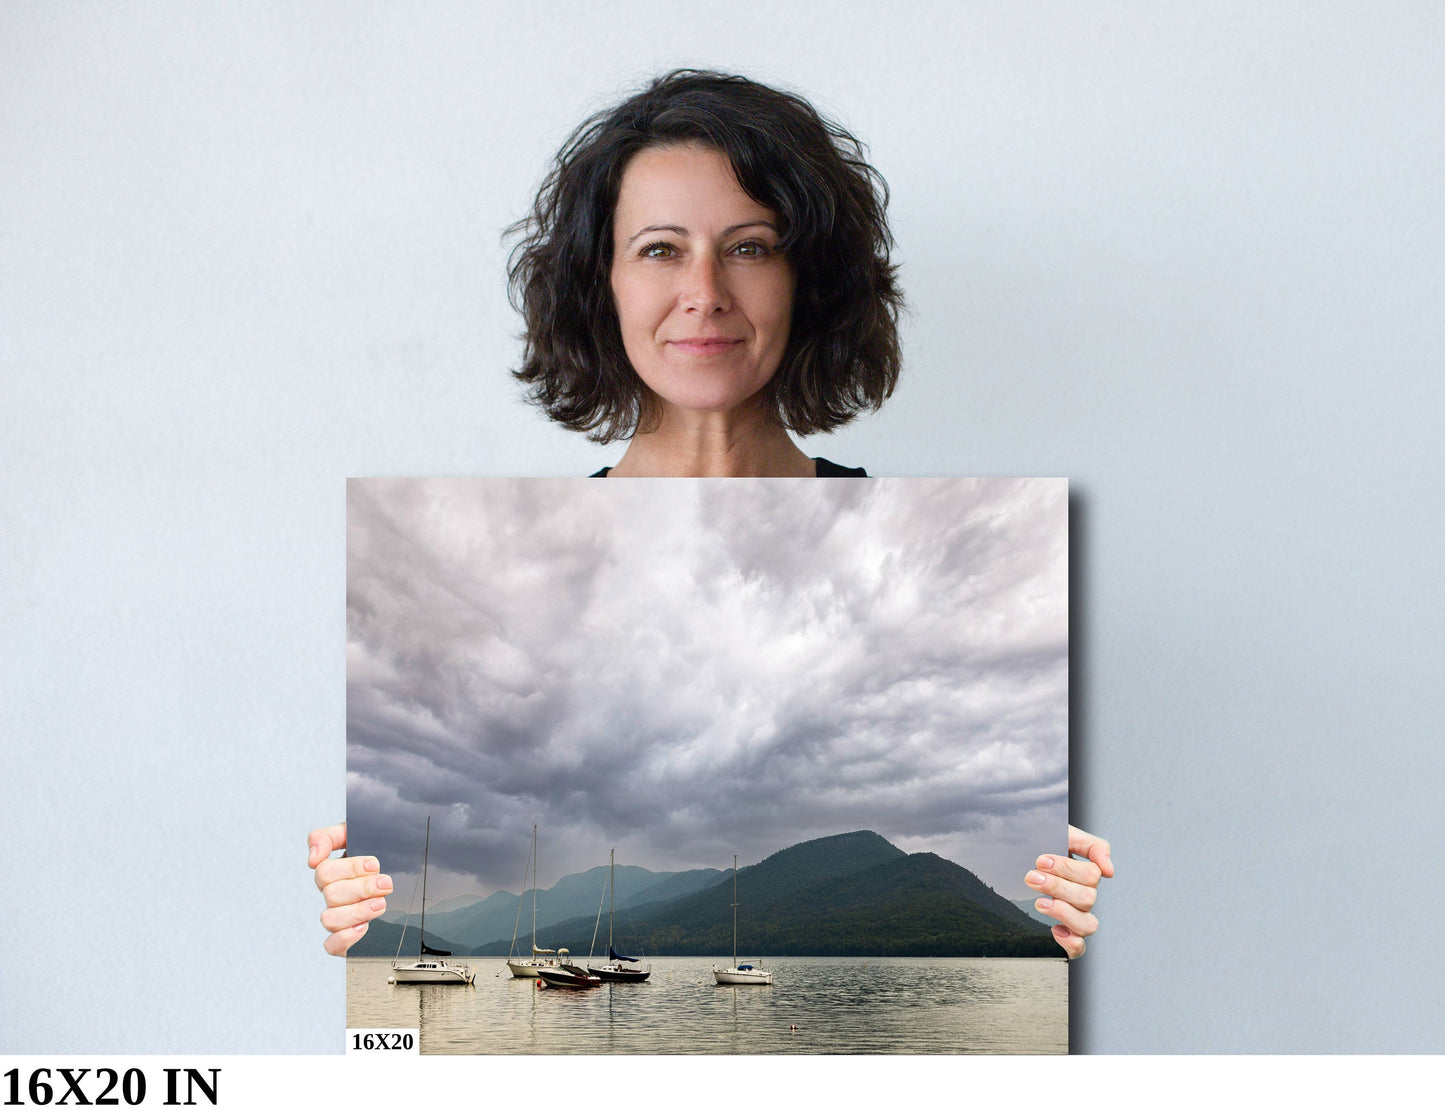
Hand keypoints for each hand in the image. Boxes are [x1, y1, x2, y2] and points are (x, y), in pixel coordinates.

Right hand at [308, 823, 392, 956]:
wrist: (405, 869)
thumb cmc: (377, 851)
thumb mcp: (355, 833)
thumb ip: (328, 837)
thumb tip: (313, 858)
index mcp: (333, 872)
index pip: (324, 872)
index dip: (350, 869)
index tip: (375, 865)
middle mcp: (333, 895)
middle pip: (331, 895)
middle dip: (362, 888)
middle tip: (385, 883)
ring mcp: (339, 916)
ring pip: (329, 919)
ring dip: (357, 911)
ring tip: (380, 903)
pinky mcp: (346, 938)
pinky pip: (331, 946)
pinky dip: (345, 938)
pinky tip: (364, 927)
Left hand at [1026, 825, 1112, 959]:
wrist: (1015, 853)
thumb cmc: (1041, 844)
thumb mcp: (1065, 833)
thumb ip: (1092, 846)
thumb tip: (1109, 871)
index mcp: (1086, 874)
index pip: (1092, 876)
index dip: (1066, 869)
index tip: (1040, 860)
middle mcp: (1084, 896)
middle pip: (1088, 899)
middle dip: (1057, 887)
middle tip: (1032, 877)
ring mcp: (1075, 915)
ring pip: (1088, 925)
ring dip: (1063, 913)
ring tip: (1039, 902)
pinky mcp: (1064, 932)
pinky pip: (1078, 948)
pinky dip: (1070, 942)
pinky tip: (1054, 929)